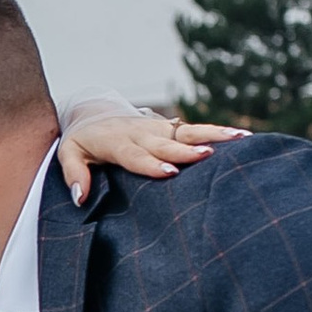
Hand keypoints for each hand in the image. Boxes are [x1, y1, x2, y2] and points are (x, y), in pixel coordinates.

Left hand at [56, 102, 244, 196]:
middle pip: (165, 142)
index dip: (151, 163)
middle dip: (186, 150)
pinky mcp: (170, 128)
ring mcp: (158, 128)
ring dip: (212, 135)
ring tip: (239, 139)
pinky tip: (242, 137)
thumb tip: (80, 198)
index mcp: (116, 142)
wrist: (92, 114)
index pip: (135, 154)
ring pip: (187, 131)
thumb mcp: (69, 154)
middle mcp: (141, 132)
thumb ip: (74, 174)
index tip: (169, 171)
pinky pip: (195, 130)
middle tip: (207, 156)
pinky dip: (217, 132)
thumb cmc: (82, 141)